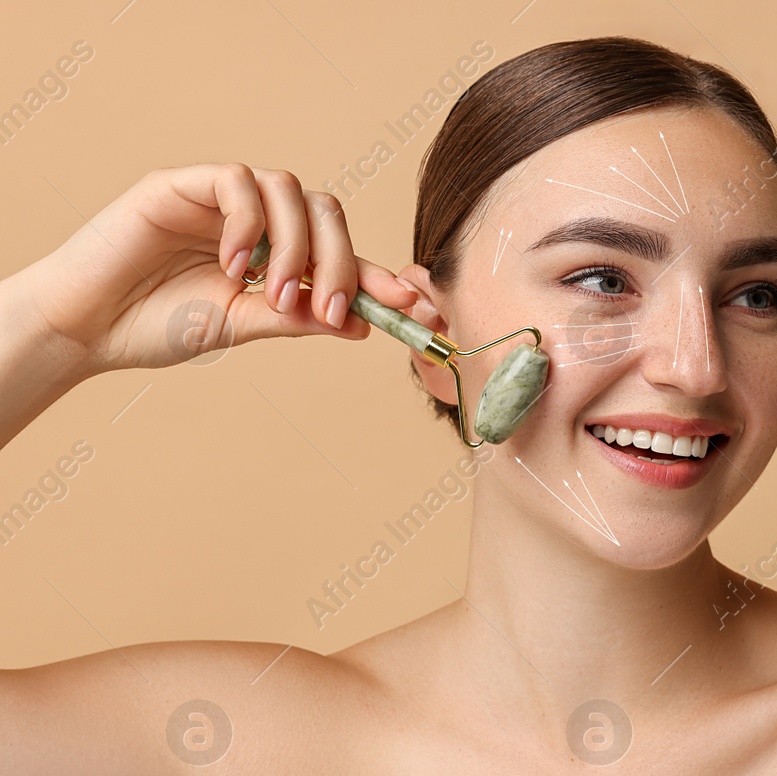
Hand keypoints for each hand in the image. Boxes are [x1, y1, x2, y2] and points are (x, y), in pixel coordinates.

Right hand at [12, 163, 418, 375]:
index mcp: (278, 255)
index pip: (343, 255)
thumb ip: (300, 319)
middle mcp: (259, 221)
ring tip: (272, 295)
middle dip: (341, 264)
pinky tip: (232, 266)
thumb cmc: (159, 325)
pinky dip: (247, 224)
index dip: (382, 278)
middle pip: (329, 214)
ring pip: (292, 192)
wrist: (90, 326)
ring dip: (295, 248)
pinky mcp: (184, 183)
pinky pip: (238, 181)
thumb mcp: (244, 327)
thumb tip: (363, 323)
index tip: (420, 308)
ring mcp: (223, 198)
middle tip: (327, 311)